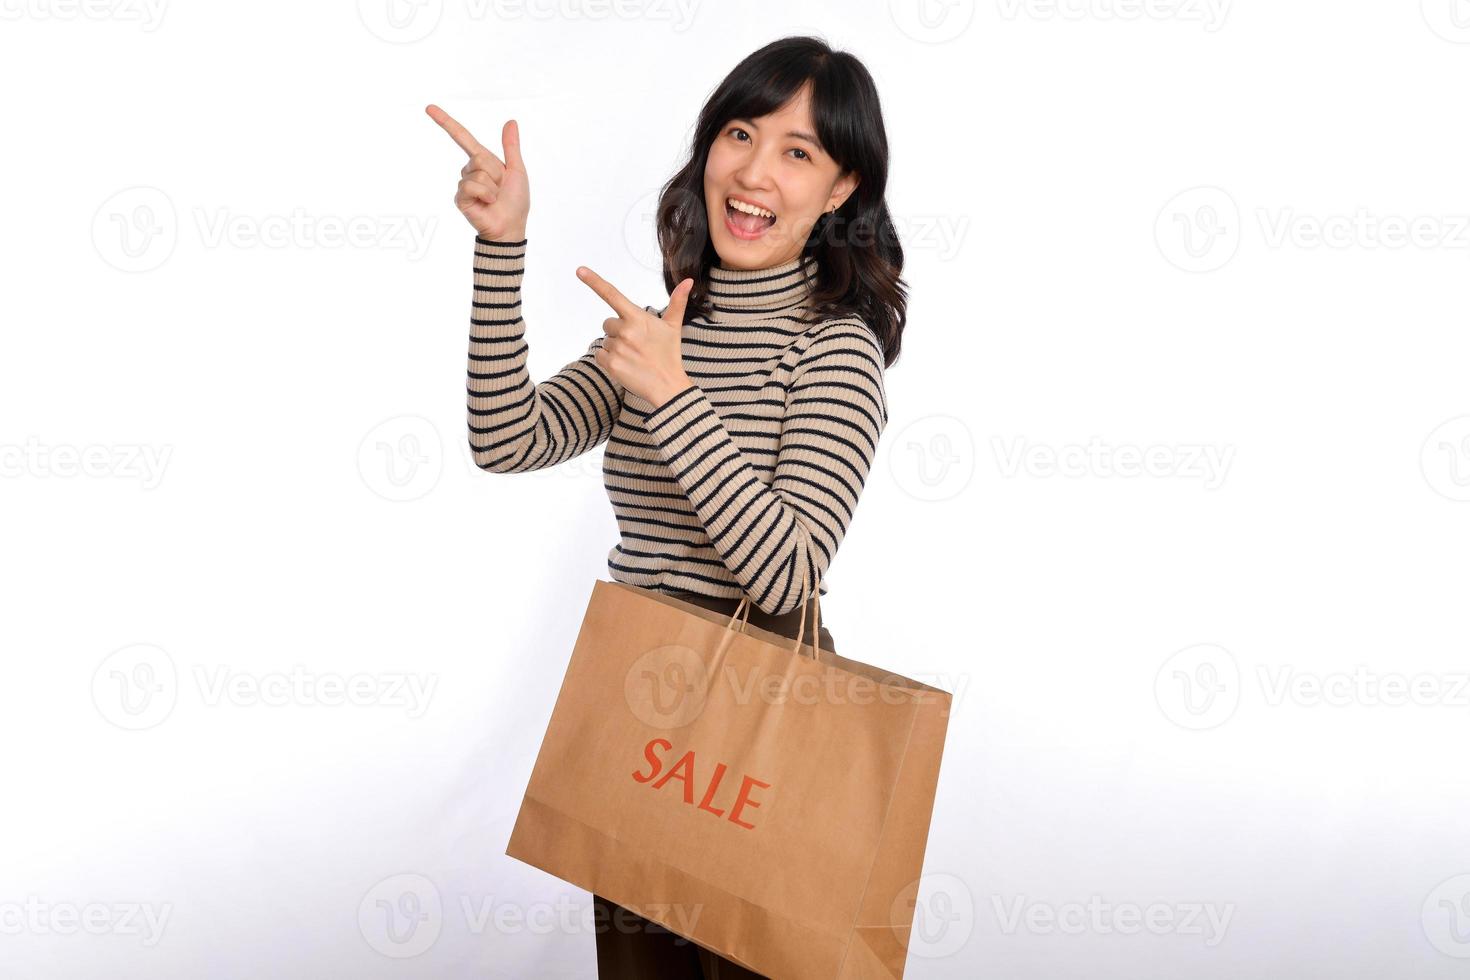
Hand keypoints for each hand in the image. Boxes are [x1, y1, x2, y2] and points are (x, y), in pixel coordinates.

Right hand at [426, 104, 528, 240]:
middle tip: (501, 187)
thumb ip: (511, 146)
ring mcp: (464, 184)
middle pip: (480, 157)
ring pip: (477, 173)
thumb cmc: (515, 201)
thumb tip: (511, 121)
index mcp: (483, 160)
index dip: (445, 122)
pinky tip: (488, 204)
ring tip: (495, 198)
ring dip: (493, 187)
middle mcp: (470, 170)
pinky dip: (485, 194)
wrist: (511, 226)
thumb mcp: (516, 169)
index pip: (461, 137)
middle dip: (496, 172)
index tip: (428, 108)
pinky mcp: (460, 198)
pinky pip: (471, 186)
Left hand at [577, 267, 695, 407]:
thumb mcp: (673, 327)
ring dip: (615, 347)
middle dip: (618, 331)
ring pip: (605, 340)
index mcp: (638, 318)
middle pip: (607, 323)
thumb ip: (677, 302)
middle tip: (636, 344)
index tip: (579, 270)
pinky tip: (625, 365)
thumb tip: (688, 280)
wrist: (667, 386)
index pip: (612, 295)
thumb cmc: (669, 354)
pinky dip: (609, 360)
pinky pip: (600, 355)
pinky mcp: (611, 364)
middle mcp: (626, 331)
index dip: (594, 281)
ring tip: (633, 357)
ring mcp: (617, 348)